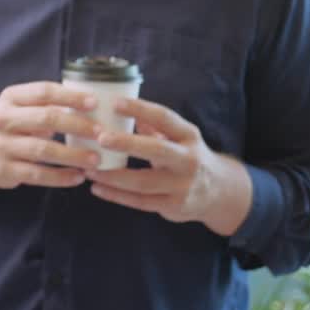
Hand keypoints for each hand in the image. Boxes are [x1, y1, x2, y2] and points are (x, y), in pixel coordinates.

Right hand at [0, 82, 104, 194]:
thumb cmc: (5, 129)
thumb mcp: (17, 110)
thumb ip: (44, 107)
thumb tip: (89, 107)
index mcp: (10, 98)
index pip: (44, 92)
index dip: (71, 97)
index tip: (94, 103)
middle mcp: (3, 119)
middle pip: (46, 119)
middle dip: (78, 125)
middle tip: (101, 133)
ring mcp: (1, 145)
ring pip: (42, 150)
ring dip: (72, 155)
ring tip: (96, 159)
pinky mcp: (2, 169)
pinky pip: (36, 175)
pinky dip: (59, 177)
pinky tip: (77, 177)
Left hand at [84, 97, 252, 236]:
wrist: (220, 193)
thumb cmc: (189, 157)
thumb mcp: (180, 138)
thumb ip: (154, 125)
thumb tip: (122, 106)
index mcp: (189, 136)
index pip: (165, 118)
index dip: (141, 109)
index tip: (115, 103)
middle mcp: (188, 160)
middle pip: (157, 150)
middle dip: (127, 143)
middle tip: (100, 137)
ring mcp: (182, 186)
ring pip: (143, 181)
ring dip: (112, 176)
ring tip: (89, 168)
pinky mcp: (173, 206)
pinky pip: (140, 202)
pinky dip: (116, 196)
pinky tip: (97, 188)